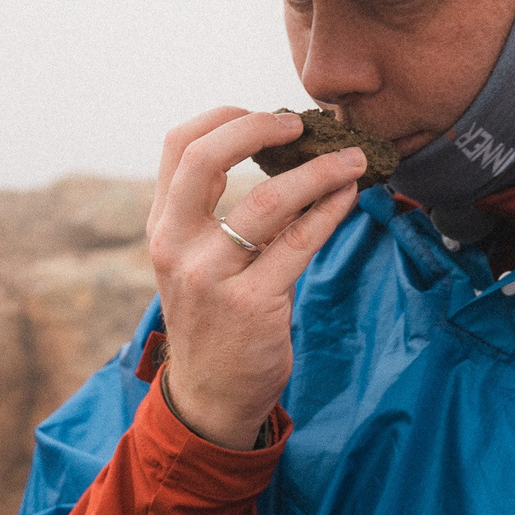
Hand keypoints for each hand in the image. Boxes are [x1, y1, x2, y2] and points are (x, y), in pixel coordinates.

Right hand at [148, 108, 365, 447]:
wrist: (209, 396)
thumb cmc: (213, 319)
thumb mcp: (195, 260)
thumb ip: (217, 213)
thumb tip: (276, 155)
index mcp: (162, 227)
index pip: (178, 147)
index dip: (225, 118)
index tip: (268, 118)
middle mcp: (176, 246)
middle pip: (205, 158)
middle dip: (259, 128)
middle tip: (303, 125)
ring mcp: (211, 276)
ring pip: (268, 200)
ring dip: (319, 171)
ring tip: (353, 159)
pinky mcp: (251, 304)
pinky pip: (299, 242)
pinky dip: (330, 210)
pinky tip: (349, 195)